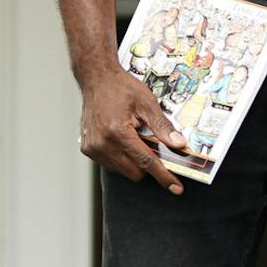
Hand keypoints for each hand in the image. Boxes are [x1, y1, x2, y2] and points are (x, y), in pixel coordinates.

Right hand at [80, 68, 187, 193]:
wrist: (96, 79)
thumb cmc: (121, 87)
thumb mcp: (147, 103)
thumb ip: (163, 126)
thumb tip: (179, 144)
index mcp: (118, 132)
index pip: (146, 161)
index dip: (163, 176)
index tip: (175, 188)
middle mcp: (102, 143)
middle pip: (134, 172)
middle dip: (147, 165)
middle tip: (151, 145)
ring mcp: (93, 148)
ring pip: (122, 171)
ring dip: (133, 161)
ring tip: (133, 137)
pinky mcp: (88, 149)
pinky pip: (111, 164)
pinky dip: (121, 157)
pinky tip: (121, 139)